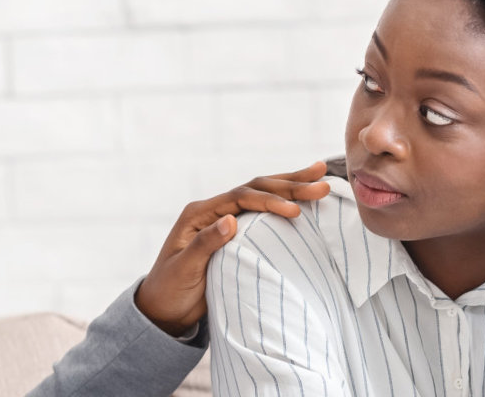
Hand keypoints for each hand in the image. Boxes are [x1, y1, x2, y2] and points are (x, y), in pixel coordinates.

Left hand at [133, 161, 333, 336]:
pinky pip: (262, 212)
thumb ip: (205, 244)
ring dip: (290, 185)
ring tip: (320, 175)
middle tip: (321, 181)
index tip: (295, 210)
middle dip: (289, 184)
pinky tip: (303, 198)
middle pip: (255, 188)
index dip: (269, 201)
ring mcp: (223, 219)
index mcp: (198, 214)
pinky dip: (283, 201)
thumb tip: (231, 220)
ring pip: (261, 194)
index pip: (240, 198)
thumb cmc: (170, 290)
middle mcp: (212, 211)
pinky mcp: (234, 232)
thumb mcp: (184, 269)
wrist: (163, 309)